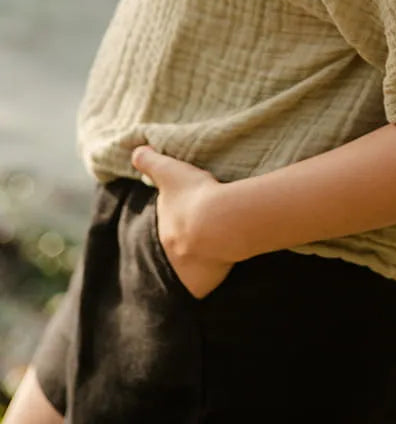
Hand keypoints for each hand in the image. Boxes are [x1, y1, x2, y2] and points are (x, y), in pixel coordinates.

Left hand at [131, 145, 234, 299]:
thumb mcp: (171, 171)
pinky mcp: (200, 287)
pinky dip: (207, 281)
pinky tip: (218, 270)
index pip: (166, 230)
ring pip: (188, 271)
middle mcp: (168, 257)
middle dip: (184, 246)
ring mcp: (184, 275)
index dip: (177, 224)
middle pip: (176, 252)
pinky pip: (202, 286)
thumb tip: (133, 151)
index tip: (186, 221)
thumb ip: (150, 161)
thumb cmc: (194, 195)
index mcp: (162, 231)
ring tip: (212, 253)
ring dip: (196, 264)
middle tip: (201, 236)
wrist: (219, 223)